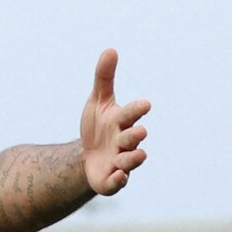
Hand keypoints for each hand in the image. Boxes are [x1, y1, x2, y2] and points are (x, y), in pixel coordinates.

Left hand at [80, 48, 150, 194]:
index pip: (130, 114)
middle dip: (135, 135)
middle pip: (132, 138)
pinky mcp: (112, 180)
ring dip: (132, 158)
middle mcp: (124, 142)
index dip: (136, 109)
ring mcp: (119, 162)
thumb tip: (110, 49)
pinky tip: (118, 176)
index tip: (144, 104)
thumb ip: (104, 78)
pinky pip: (117, 182)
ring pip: (129, 161)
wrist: (87, 158)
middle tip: (140, 131)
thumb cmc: (98, 127)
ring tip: (134, 154)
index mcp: (121, 122)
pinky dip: (118, 180)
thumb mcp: (97, 102)